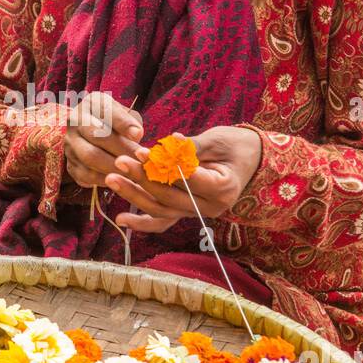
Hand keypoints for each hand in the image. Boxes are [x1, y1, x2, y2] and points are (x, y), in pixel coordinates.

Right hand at [63, 94, 144, 188]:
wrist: (91, 137)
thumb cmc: (114, 124)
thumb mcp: (124, 115)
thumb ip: (131, 123)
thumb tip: (136, 135)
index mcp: (91, 103)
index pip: (106, 111)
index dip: (123, 123)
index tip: (139, 134)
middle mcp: (75, 121)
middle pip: (97, 136)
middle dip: (122, 149)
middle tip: (141, 158)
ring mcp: (69, 144)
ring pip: (90, 157)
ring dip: (114, 167)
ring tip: (133, 172)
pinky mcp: (70, 164)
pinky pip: (85, 175)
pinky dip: (104, 179)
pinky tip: (120, 180)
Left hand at [104, 125, 262, 233]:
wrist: (251, 160)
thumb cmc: (237, 146)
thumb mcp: (219, 140)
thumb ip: (193, 146)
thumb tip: (169, 144)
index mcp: (224, 188)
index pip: (189, 180)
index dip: (164, 166)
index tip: (143, 152)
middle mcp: (211, 207)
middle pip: (170, 196)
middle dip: (142, 179)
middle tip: (120, 161)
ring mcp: (198, 213)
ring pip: (162, 210)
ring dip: (134, 196)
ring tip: (111, 179)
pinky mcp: (186, 212)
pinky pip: (163, 220)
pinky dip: (142, 222)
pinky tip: (120, 218)